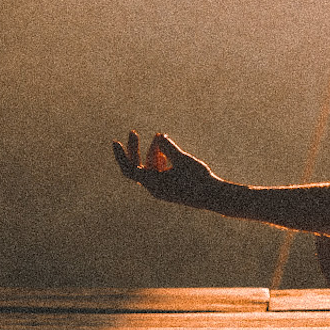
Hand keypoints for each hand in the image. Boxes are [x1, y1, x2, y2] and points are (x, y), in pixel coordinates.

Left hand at [112, 130, 226, 208]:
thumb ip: (169, 147)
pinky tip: (164, 149)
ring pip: (149, 167)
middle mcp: (154, 188)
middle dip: (135, 149)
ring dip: (152, 151)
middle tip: (132, 132)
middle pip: (137, 166)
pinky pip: (158, 171)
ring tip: (159, 136)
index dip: (121, 156)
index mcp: (154, 184)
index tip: (116, 142)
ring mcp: (161, 188)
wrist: (213, 196)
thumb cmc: (199, 178)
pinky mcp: (169, 186)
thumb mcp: (183, 159)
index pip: (129, 170)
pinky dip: (159, 158)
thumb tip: (160, 137)